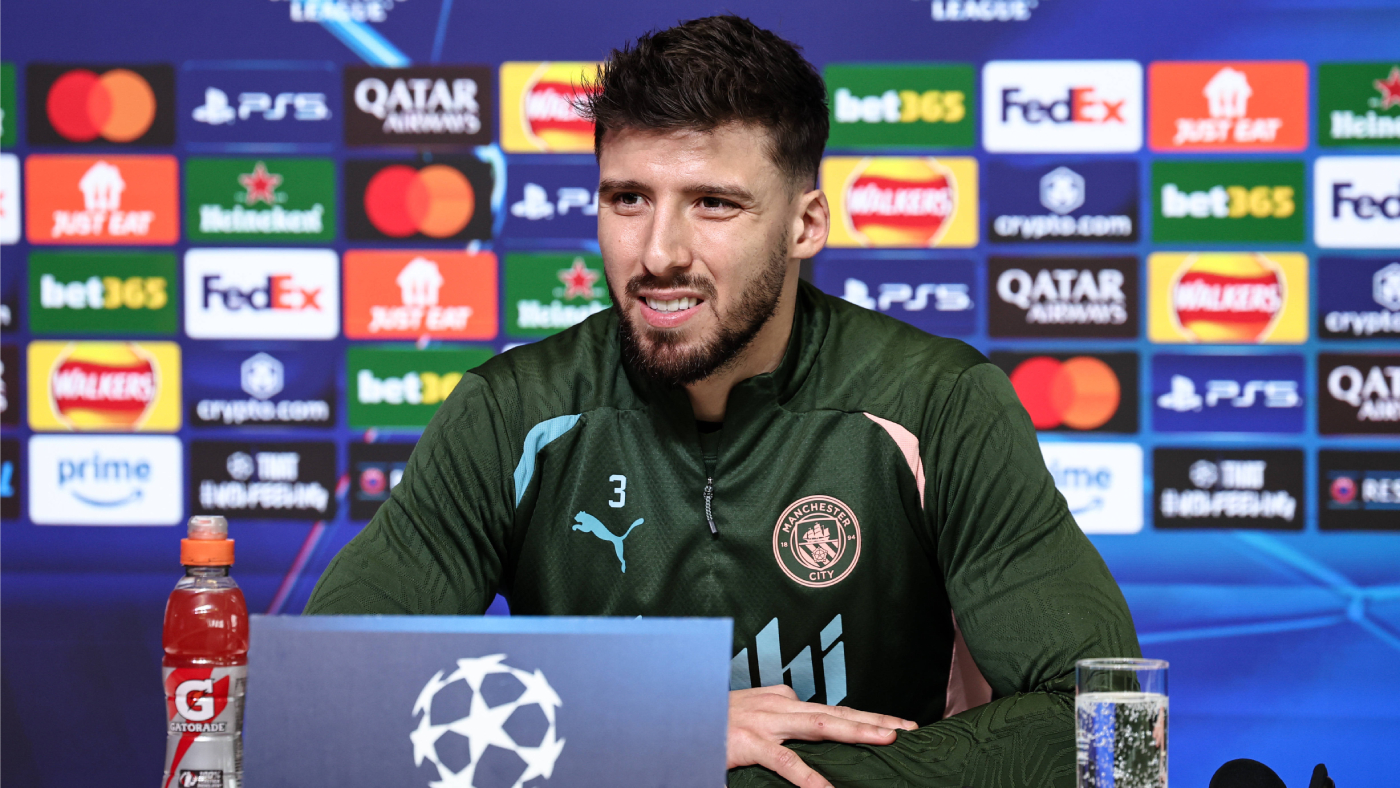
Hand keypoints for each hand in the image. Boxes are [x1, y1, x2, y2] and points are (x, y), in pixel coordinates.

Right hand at [727, 685, 918, 787]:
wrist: (674, 716)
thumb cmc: (711, 720)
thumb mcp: (749, 715)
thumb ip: (777, 719)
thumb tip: (803, 726)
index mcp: (780, 699)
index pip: (829, 710)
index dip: (862, 719)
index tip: (892, 726)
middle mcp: (778, 705)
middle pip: (836, 712)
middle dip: (875, 719)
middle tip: (908, 727)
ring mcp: (765, 722)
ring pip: (821, 725)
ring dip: (857, 731)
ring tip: (887, 739)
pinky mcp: (750, 743)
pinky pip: (786, 762)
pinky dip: (809, 777)